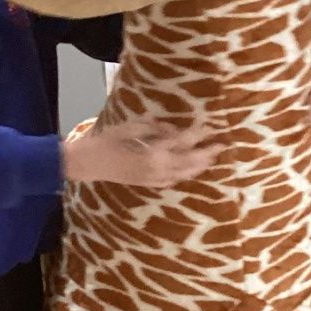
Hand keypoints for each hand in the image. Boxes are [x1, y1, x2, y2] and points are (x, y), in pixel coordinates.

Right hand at [63, 120, 225, 187]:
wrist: (89, 163)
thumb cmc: (107, 140)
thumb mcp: (131, 127)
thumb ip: (154, 127)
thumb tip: (171, 127)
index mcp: (155, 151)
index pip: (184, 141)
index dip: (199, 133)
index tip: (212, 126)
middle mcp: (159, 167)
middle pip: (190, 160)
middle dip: (207, 153)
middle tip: (221, 145)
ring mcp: (154, 178)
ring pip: (183, 173)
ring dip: (199, 166)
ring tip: (211, 159)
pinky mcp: (148, 184)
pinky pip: (172, 181)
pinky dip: (183, 176)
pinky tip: (189, 172)